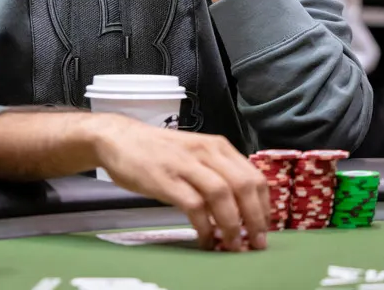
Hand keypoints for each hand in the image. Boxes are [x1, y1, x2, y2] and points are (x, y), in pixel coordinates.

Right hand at [93, 115, 268, 251]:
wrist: (119, 138)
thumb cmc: (158, 151)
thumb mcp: (195, 154)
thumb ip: (216, 173)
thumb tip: (240, 207)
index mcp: (218, 146)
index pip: (254, 177)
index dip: (264, 206)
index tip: (264, 228)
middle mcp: (207, 152)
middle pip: (243, 186)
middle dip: (254, 219)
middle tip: (255, 243)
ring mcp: (186, 164)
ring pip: (222, 195)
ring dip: (232, 226)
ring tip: (232, 246)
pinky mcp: (166, 179)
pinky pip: (194, 206)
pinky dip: (204, 227)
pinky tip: (204, 240)